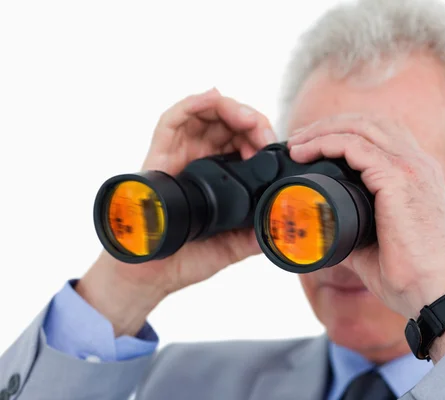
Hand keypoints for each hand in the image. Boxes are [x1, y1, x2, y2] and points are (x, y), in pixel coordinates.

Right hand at [78, 88, 276, 335]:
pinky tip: (213, 97)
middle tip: (263, 132)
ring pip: (204, 113)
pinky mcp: (158, 155)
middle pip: (227, 122)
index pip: (243, 142)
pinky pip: (172, 120)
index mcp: (219, 174)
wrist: (154, 275)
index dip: (260, 138)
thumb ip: (255, 234)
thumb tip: (280, 226)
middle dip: (250, 120)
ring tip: (247, 118)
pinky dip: (193, 104)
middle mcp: (199, 159)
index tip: (273, 147)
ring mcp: (179, 155)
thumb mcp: (232, 245)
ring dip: (229, 108)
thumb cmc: (188, 257)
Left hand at [287, 114, 444, 320]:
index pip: (381, 134)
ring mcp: (411, 167)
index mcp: (417, 175)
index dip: (345, 132)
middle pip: (369, 122)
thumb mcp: (372, 244)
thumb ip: (349, 229)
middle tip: (298, 139)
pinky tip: (305, 153)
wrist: (433, 293)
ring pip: (360, 127)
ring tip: (296, 143)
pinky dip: (326, 143)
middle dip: (330, 125)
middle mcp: (418, 164)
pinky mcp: (399, 178)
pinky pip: (355, 147)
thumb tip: (322, 229)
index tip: (312, 145)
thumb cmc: (408, 275)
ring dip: (323, 130)